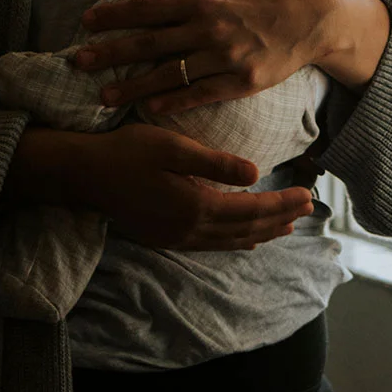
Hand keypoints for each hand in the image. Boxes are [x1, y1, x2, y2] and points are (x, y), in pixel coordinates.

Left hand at [72, 0, 329, 114]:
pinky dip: (172, 101)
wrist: (316, 18)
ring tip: (103, 96)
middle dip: (109, 53)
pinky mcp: (240, 83)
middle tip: (77, 62)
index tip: (86, 22)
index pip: (148, 8)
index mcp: (204, 0)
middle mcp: (209, 29)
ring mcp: (224, 58)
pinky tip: (148, 107)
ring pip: (168, 75)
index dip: (113, 15)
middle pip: (148, 43)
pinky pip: (198, 95)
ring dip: (132, 86)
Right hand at [76, 124, 313, 249]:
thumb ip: (215, 163)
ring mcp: (177, 237)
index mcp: (196, 205)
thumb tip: (256, 174)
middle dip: (279, 219)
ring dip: (261, 233)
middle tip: (308, 208)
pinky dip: (236, 241)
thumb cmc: (128, 152)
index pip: (251, 210)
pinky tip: (245, 239)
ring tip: (286, 226)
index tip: (307, 195)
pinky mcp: (166, 237)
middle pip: (246, 230)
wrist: (84, 175)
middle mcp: (190, 229)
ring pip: (231, 241)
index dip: (282, 204)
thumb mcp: (173, 147)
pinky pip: (213, 244)